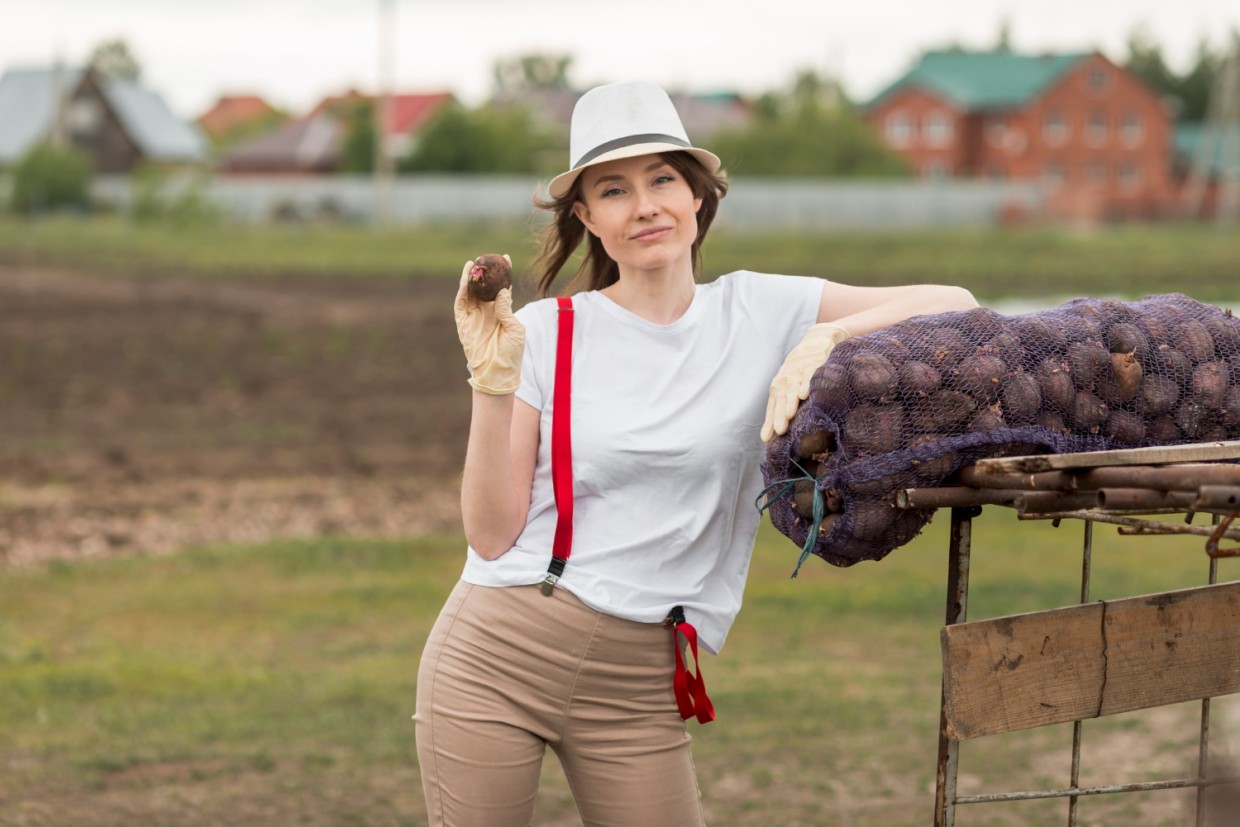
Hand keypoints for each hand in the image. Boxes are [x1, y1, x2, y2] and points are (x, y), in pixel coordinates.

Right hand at [453, 256, 524, 394]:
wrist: (498, 372)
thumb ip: (507, 309)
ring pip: (470, 292)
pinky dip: (462, 290)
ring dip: (470, 278)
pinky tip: (466, 279)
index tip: (505, 258)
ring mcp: (474, 317)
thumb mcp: (515, 328)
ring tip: (474, 263)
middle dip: (485, 272)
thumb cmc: (511, 353)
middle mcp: (487, 312)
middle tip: (487, 257)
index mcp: (501, 312)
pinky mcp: (463, 323)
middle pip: (484, 287)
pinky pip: (461, 303)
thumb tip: (503, 290)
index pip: (501, 287)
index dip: (503, 273)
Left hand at [761, 322, 850, 442]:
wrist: (815, 342)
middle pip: (781, 399)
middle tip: (779, 431)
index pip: (773, 406)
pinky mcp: (814, 364)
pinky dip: (805, 384)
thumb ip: (777, 411)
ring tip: (789, 414)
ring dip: (790, 401)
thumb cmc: (799, 371)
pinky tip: (804, 394)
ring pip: (792, 388)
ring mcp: (799, 371)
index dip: (770, 421)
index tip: (768, 439)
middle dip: (779, 415)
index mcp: (779, 387)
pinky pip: (809, 375)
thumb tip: (766, 439)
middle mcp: (787, 379)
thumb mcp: (787, 388)